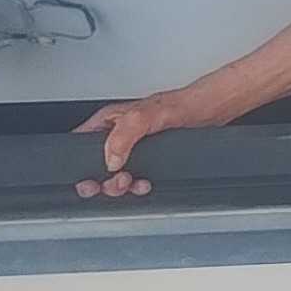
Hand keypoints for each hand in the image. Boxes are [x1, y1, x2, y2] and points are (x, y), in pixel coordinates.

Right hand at [72, 87, 222, 198]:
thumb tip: (110, 159)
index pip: (80, 145)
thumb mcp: (147, 116)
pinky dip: (137, 186)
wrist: (209, 111)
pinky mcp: (147, 158)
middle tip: (118, 182)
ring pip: (115, 176)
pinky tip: (145, 183)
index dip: (81, 165)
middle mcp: (118, 135)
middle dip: (104, 181)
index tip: (90, 180)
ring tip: (133, 183)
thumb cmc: (181, 104)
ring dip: (122, 186)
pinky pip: (134, 178)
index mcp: (109, 122)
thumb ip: (124, 134)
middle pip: (96, 167)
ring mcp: (132, 148)